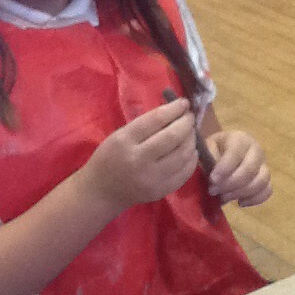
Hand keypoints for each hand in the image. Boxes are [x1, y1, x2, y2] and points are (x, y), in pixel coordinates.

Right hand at [79, 98, 197, 212]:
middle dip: (186, 123)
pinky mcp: (161, 191)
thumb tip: (175, 111)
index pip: (156, 120)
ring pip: (183, 154)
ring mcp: (151, 178)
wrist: (102, 192)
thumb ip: (145, 124)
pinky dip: (192, 158)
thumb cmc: (109, 158)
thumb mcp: (119, 136)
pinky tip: (190, 150)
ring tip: (191, 132)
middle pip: (173, 136)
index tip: (184, 103)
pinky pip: (185, 172)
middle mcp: (139, 160)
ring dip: (191, 139)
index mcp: (124, 141)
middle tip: (189, 117)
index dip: (174, 109)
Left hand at [205, 131, 271, 206]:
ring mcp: (263, 165)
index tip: (212, 180)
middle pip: (250, 169)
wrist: (222, 155)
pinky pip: (267, 191)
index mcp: (240, 139)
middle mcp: (256, 150)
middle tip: (213, 191)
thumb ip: (209, 158)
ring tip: (223, 197)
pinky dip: (254, 199)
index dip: (225, 168)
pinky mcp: (266, 179)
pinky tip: (239, 202)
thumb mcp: (207, 149)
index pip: (236, 152)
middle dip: (231, 184)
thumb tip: (213, 174)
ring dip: (241, 193)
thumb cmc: (213, 152)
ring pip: (261, 181)